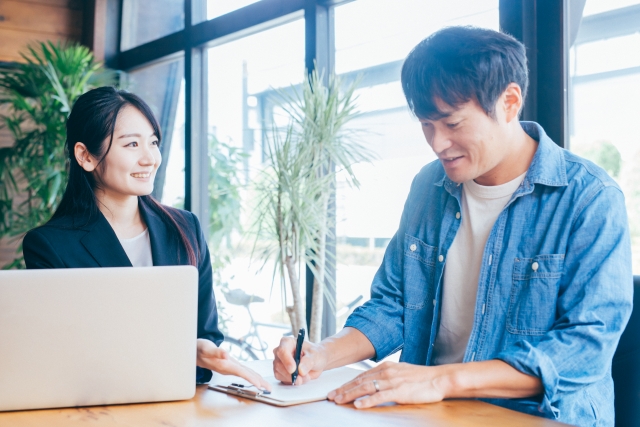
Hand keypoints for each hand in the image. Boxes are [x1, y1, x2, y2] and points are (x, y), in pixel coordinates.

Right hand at [196, 339, 270, 390]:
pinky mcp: (230, 365)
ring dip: (256, 380)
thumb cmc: (200, 349)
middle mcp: (228, 368)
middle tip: (269, 389)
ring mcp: (229, 367)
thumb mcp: (207, 347)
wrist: (194, 353)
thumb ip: (216, 351)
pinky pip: (243, 372)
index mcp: (224, 365)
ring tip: (265, 386)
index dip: (250, 379)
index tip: (259, 385)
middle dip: (258, 382)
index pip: (241, 373)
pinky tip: (255, 378)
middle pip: (246, 376)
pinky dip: (250, 375)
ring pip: (245, 374)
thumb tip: (225, 354)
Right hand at [272, 336, 327, 384]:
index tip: (293, 369)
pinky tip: (301, 378)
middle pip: (278, 364)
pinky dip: (293, 382)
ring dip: (293, 378)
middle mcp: (281, 352)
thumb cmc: (315, 354)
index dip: (287, 360)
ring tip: (305, 376)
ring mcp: (280, 363)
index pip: (282, 351)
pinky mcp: (281, 373)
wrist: (317, 362)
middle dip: (290, 374)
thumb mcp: (314, 355)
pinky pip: (283, 380)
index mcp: (287, 342)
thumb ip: (308, 362)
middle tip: (301, 377)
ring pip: (279, 374)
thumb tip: (300, 370)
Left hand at [327, 361, 447, 408]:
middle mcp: (386, 372)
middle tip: (331, 396)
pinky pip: (379, 396)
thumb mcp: (401, 374)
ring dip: (350, 394)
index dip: (348, 383)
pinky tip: (358, 405)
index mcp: (386, 367)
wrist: (440, 378)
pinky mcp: (399, 391)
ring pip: (366, 388)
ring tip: (339, 400)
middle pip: (360, 381)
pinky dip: (367, 401)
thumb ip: (388, 377)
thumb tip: (376, 384)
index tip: (337, 390)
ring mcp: (392, 381)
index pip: (362, 376)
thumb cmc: (423, 379)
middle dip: (344, 389)